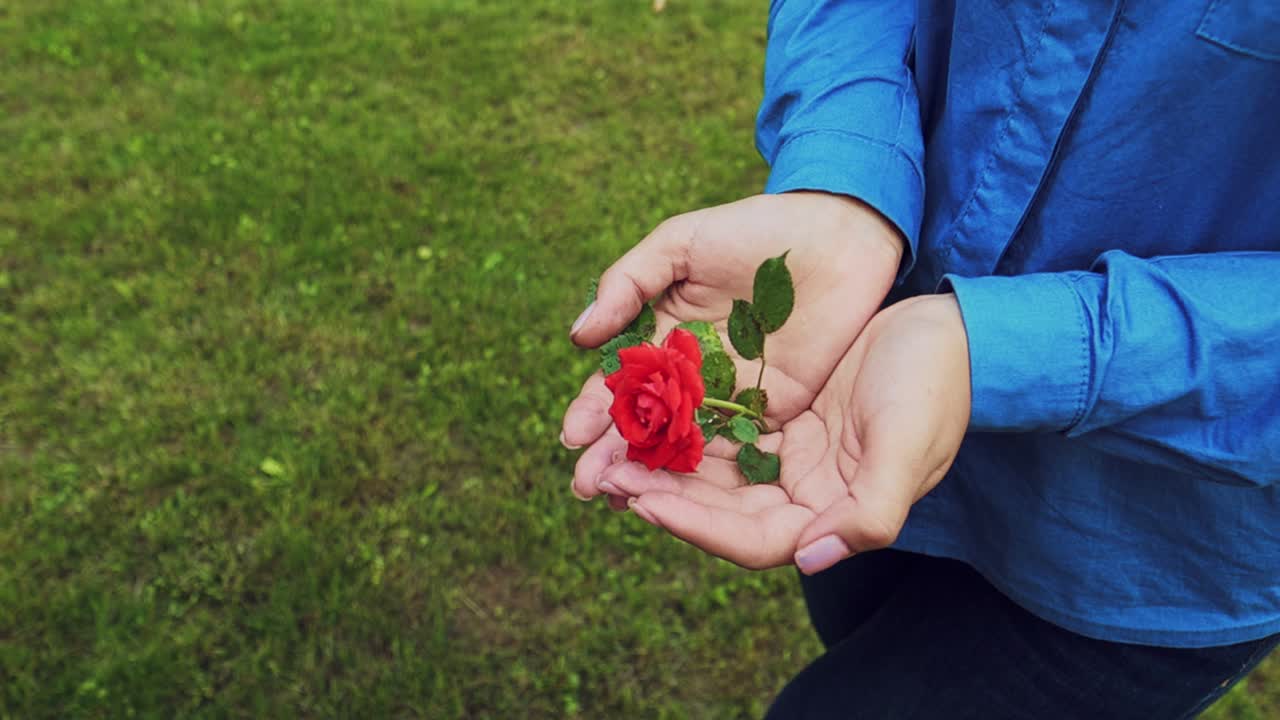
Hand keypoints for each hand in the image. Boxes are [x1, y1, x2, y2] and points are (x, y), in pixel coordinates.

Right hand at [563, 193, 904, 507]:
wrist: (839, 234)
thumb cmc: (756, 229)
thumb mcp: (682, 244)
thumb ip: (628, 284)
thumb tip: (578, 338)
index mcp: (662, 337)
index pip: (618, 384)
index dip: (592, 410)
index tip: (572, 437)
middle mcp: (689, 375)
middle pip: (642, 425)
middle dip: (613, 456)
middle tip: (588, 486)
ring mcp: (730, 397)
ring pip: (681, 445)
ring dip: (651, 475)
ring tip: (622, 500)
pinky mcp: (774, 411)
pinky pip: (735, 447)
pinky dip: (706, 474)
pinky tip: (682, 498)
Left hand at [594, 294, 970, 572]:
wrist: (952, 334)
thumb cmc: (934, 388)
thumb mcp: (907, 447)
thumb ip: (871, 512)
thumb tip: (812, 561)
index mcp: (835, 514)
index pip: (754, 540)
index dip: (697, 527)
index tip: (644, 501)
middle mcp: (808, 496)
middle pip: (723, 512)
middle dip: (666, 496)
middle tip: (607, 478)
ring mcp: (794, 460)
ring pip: (718, 475)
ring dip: (668, 467)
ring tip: (614, 452)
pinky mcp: (786, 422)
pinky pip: (727, 434)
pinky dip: (690, 430)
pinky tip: (651, 416)